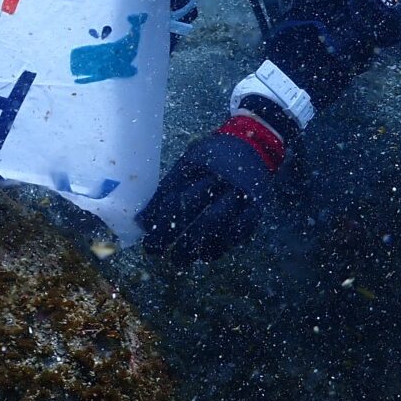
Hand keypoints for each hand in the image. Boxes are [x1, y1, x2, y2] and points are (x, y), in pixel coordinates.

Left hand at [140, 115, 285, 262]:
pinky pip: (240, 229)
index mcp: (197, 163)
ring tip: (179, 260)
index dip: (156, 214)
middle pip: (189, 206)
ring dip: (194, 244)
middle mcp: (217, 175)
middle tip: (154, 251)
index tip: (145, 234)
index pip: (172, 190)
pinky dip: (222, 245)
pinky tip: (207, 255)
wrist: (255, 141)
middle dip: (169, 232)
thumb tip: (143, 220)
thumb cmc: (213, 156)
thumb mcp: (190, 161)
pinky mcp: (256, 204)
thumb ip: (170, 186)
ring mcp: (238, 190)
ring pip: (213, 220)